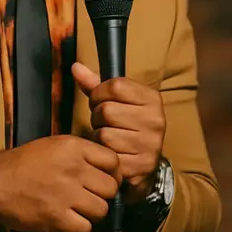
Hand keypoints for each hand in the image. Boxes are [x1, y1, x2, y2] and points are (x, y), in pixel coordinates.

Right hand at [0, 135, 120, 231]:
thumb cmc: (24, 164)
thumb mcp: (55, 145)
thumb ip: (82, 153)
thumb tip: (108, 168)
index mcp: (74, 147)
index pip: (113, 161)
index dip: (113, 173)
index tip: (106, 179)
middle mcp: (73, 169)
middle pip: (111, 188)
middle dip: (104, 194)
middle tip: (92, 196)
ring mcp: (66, 194)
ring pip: (101, 209)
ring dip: (93, 212)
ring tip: (80, 209)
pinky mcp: (56, 217)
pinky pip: (85, 227)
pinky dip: (80, 227)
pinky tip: (70, 219)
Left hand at [72, 62, 165, 203]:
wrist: (145, 163)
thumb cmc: (127, 126)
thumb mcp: (117, 102)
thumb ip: (95, 85)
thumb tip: (75, 66)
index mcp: (152, 98)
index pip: (115, 86)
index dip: (99, 94)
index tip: (101, 102)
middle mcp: (155, 119)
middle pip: (107, 110)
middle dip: (98, 118)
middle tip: (105, 124)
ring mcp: (150, 143)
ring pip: (104, 134)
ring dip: (99, 138)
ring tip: (108, 139)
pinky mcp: (142, 165)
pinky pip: (108, 156)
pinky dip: (105, 156)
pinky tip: (112, 154)